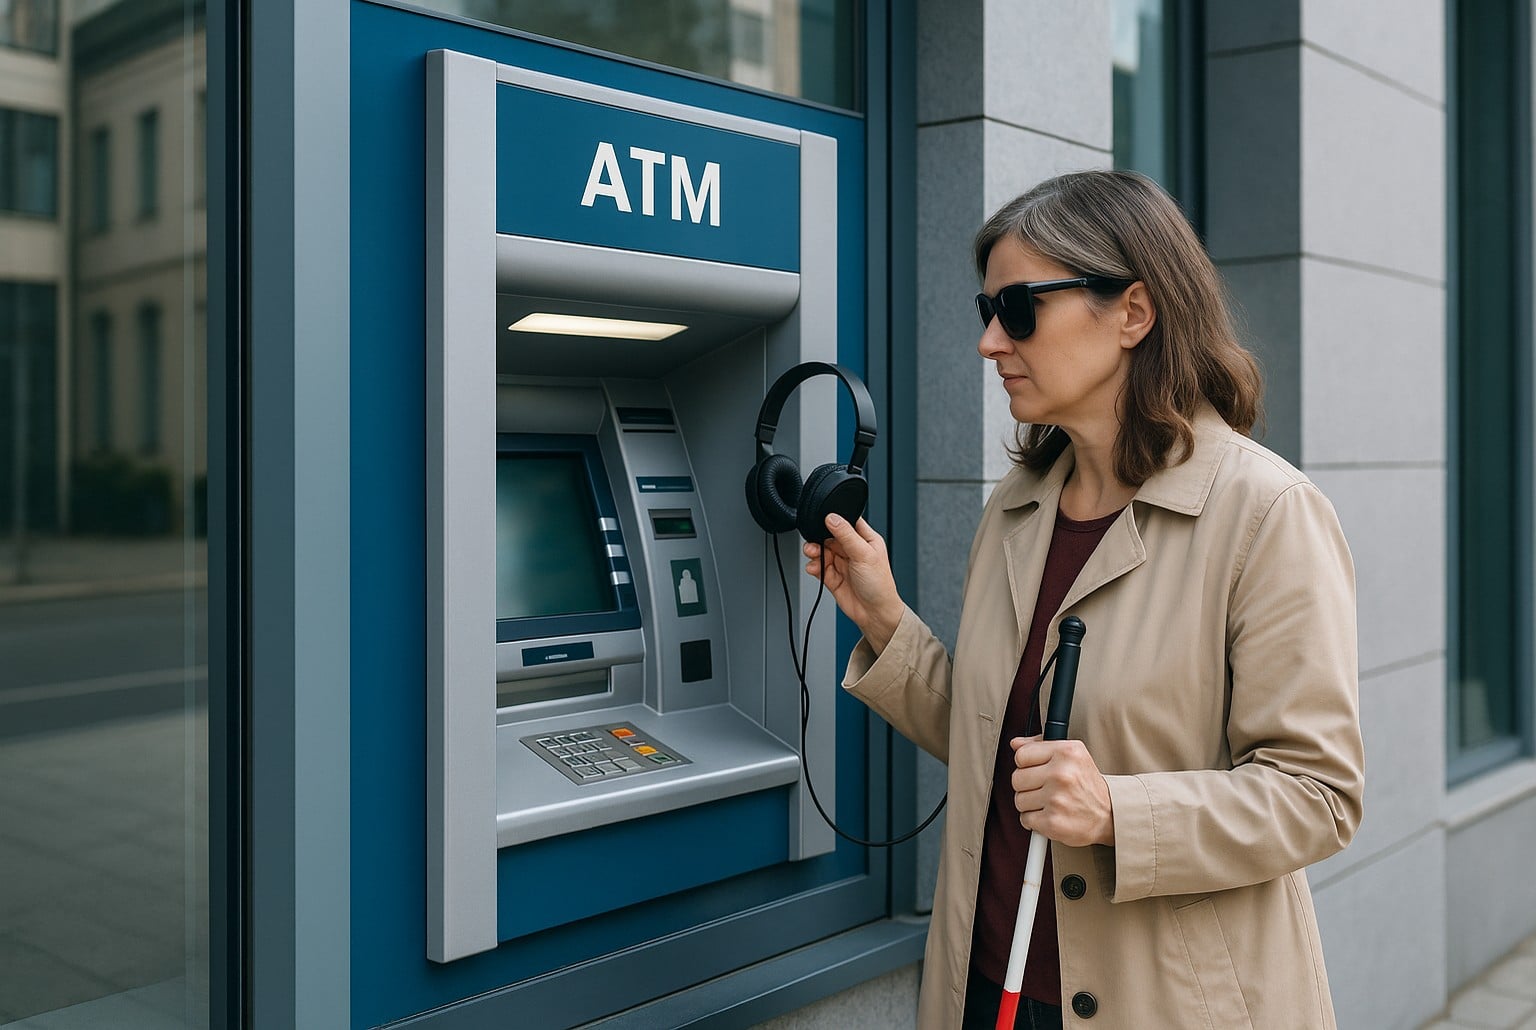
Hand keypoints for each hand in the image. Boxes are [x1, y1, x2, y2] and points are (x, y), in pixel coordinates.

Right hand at [803, 514, 903, 651]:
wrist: (874, 613)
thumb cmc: (879, 585)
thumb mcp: (864, 554)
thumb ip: (846, 535)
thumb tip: (832, 517)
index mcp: (866, 539)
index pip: (848, 521)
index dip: (836, 519)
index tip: (824, 520)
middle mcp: (853, 549)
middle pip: (830, 535)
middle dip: (819, 537)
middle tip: (814, 541)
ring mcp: (842, 563)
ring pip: (822, 550)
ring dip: (814, 551)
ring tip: (812, 554)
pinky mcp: (833, 577)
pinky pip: (818, 567)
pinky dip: (813, 566)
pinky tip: (814, 568)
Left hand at [1011, 735, 1115, 846]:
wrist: (1110, 814)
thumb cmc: (1087, 784)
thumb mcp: (1072, 755)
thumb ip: (1041, 745)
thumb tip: (1015, 743)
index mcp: (1066, 752)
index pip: (1021, 755)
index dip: (1026, 765)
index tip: (1038, 771)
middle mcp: (1062, 774)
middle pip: (1017, 778)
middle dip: (1027, 786)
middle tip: (1045, 789)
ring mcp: (1056, 799)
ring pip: (1019, 800)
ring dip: (1030, 804)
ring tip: (1050, 802)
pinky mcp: (1053, 822)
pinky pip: (1025, 819)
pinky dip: (1035, 821)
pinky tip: (1051, 814)